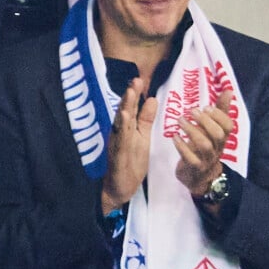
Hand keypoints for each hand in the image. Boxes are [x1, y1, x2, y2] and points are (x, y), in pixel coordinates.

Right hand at [101, 78, 157, 214]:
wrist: (119, 189)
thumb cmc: (130, 163)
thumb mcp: (142, 138)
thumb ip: (145, 119)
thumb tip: (152, 99)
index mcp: (127, 129)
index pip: (131, 108)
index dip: (134, 94)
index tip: (139, 79)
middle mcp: (119, 134)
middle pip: (124, 112)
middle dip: (129, 97)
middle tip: (135, 80)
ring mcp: (117, 145)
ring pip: (120, 125)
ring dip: (124, 109)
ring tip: (130, 94)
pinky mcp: (117, 157)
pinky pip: (120, 142)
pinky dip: (122, 131)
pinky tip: (124, 120)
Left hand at [173, 90, 233, 196]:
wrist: (200, 179)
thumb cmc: (206, 149)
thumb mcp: (214, 130)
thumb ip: (220, 111)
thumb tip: (229, 90)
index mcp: (222, 138)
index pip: (228, 126)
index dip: (219, 116)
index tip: (206, 107)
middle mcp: (217, 149)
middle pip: (218, 135)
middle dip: (205, 121)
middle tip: (191, 111)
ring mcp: (207, 160)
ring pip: (204, 145)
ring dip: (192, 131)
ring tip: (180, 121)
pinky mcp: (195, 168)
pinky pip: (190, 158)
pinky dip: (182, 146)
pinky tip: (174, 137)